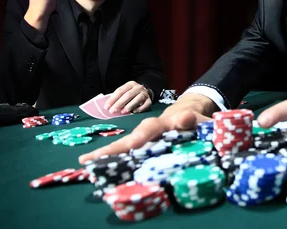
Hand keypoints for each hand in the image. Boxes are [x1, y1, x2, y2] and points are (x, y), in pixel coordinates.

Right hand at [79, 93, 215, 163]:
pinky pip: (128, 156)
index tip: (134, 144)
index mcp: (166, 124)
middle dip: (113, 149)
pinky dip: (112, 162)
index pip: (152, 128)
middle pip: (131, 139)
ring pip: (126, 147)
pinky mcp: (143, 151)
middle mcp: (151, 131)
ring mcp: (145, 141)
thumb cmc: (195, 123)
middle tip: (91, 158)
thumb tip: (186, 117)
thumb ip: (195, 120)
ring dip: (107, 155)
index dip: (143, 136)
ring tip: (86, 164)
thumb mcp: (200, 120)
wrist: (189, 119)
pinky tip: (94, 169)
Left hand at [106, 81, 151, 113]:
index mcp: (130, 84)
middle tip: (112, 111)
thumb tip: (108, 106)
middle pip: (128, 95)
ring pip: (137, 99)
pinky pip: (145, 105)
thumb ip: (118, 97)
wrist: (146, 93)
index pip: (120, 91)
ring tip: (122, 112)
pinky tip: (134, 112)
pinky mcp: (149, 100)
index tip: (107, 107)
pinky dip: (139, 109)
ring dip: (129, 106)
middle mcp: (138, 88)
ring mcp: (145, 94)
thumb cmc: (132, 94)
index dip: (112, 99)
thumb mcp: (125, 92)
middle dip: (119, 103)